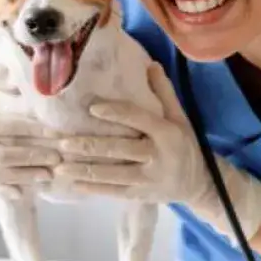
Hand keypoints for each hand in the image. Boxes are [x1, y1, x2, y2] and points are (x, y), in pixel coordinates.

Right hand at [0, 7, 60, 198]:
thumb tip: (20, 82)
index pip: (6, 126)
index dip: (33, 129)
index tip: (57, 131)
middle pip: (2, 156)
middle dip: (32, 156)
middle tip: (59, 156)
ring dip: (24, 176)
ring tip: (50, 175)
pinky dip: (6, 191)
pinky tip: (24, 195)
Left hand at [54, 62, 260, 240]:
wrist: (200, 183)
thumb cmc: (185, 144)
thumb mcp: (180, 118)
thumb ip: (164, 93)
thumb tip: (151, 64)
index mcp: (167, 133)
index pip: (139, 119)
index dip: (116, 113)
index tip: (92, 108)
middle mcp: (158, 156)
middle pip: (119, 149)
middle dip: (89, 147)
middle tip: (61, 143)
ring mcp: (149, 179)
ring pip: (112, 174)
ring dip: (84, 171)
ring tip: (59, 167)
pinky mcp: (142, 195)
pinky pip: (114, 192)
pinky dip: (93, 188)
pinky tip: (73, 183)